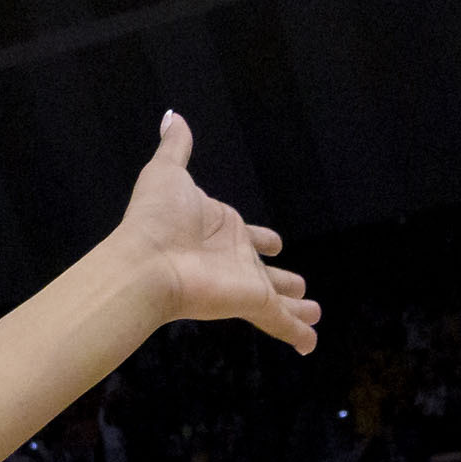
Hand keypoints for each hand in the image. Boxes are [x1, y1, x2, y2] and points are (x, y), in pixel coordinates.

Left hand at [100, 115, 318, 356]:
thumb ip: (176, 146)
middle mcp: (233, 259)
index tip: (276, 242)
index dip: (261, 239)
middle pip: (265, 273)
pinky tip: (310, 345)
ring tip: (314, 314)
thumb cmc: (154, 218)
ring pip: (277, 300)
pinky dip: (296, 334)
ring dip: (295, 309)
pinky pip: (280, 322)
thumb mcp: (168, 172)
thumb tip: (173, 116)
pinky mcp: (250, 302)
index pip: (249, 236)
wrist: (146, 260)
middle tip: (302, 289)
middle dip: (283, 280)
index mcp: (221, 229)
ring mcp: (242, 283)